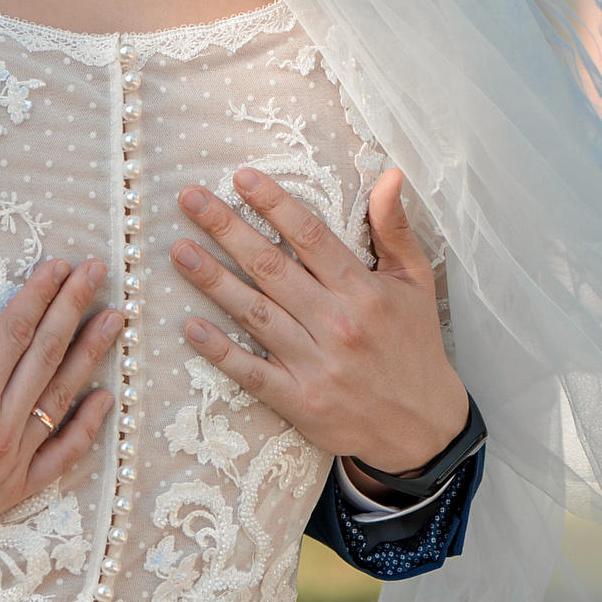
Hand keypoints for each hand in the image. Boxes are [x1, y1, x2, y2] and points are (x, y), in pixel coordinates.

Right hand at [0, 257, 120, 570]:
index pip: (15, 332)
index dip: (40, 294)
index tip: (61, 264)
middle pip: (46, 357)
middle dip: (73, 308)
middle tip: (97, 273)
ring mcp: (8, 466)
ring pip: (60, 400)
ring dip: (89, 356)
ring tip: (113, 320)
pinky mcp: (10, 493)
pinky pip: (60, 457)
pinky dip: (86, 427)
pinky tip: (103, 398)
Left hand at [170, 167, 464, 476]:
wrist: (422, 426)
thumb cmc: (413, 344)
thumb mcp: (416, 282)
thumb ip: (394, 228)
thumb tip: (389, 175)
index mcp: (365, 291)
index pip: (311, 237)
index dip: (274, 204)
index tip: (240, 177)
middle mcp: (338, 324)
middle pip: (272, 268)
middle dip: (227, 229)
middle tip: (190, 199)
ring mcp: (316, 365)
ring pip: (256, 314)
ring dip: (213, 281)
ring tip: (179, 250)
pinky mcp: (299, 402)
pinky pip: (252, 372)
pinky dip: (220, 351)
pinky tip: (190, 326)